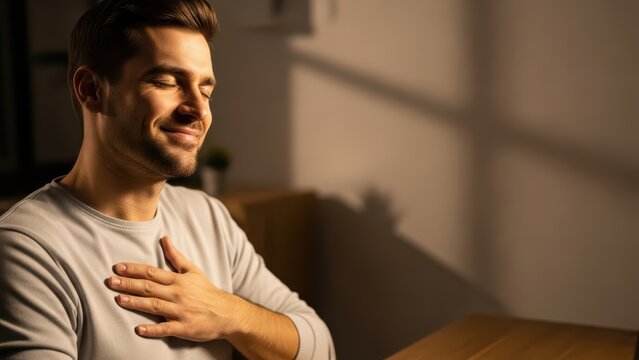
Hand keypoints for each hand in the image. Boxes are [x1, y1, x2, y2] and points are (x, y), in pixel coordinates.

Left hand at [107, 235, 242, 340]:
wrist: (226, 312)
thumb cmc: (207, 291)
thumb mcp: (193, 270)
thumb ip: (176, 256)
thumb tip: (164, 238)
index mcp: (178, 280)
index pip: (152, 272)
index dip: (134, 269)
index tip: (118, 267)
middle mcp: (177, 294)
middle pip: (149, 288)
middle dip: (128, 284)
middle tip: (111, 281)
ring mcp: (180, 311)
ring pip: (154, 306)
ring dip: (136, 303)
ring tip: (119, 300)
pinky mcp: (184, 327)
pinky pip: (166, 329)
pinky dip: (153, 330)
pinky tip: (139, 329)